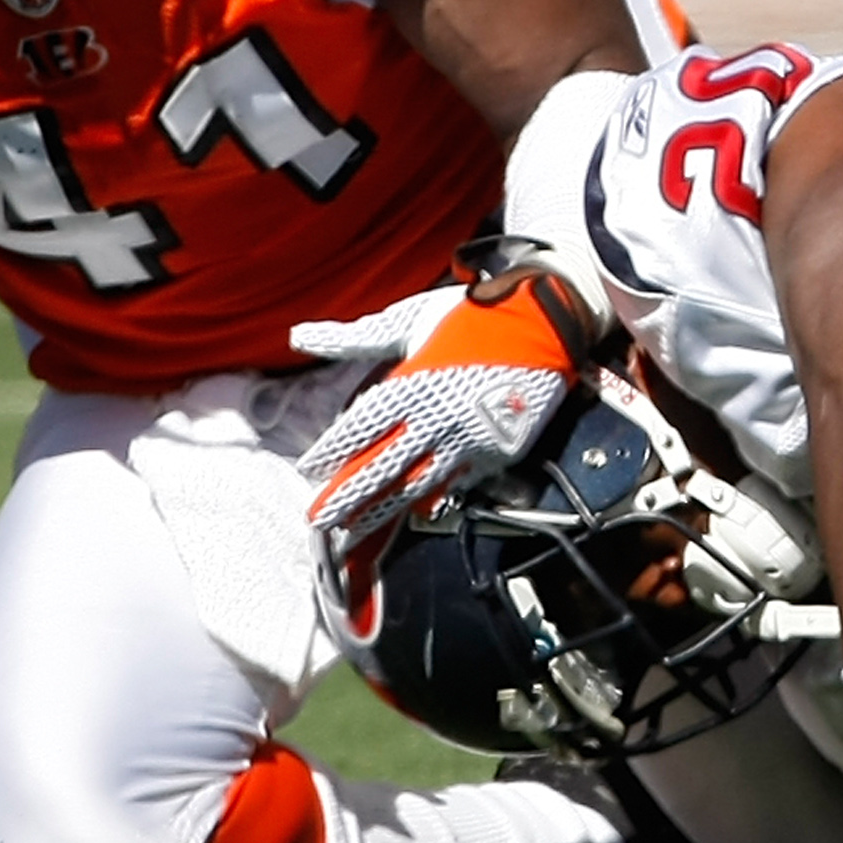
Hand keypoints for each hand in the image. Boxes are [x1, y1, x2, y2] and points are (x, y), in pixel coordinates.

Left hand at [290, 258, 604, 541]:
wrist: (543, 319)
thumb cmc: (471, 313)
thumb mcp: (409, 320)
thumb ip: (353, 337)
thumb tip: (299, 335)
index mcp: (411, 383)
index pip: (360, 427)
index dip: (332, 451)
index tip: (309, 469)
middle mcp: (436, 417)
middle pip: (381, 467)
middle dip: (346, 496)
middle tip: (317, 520)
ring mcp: (467, 439)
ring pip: (416, 484)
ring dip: (381, 509)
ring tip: (353, 529)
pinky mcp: (496, 451)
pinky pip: (457, 484)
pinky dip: (431, 501)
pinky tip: (412, 514)